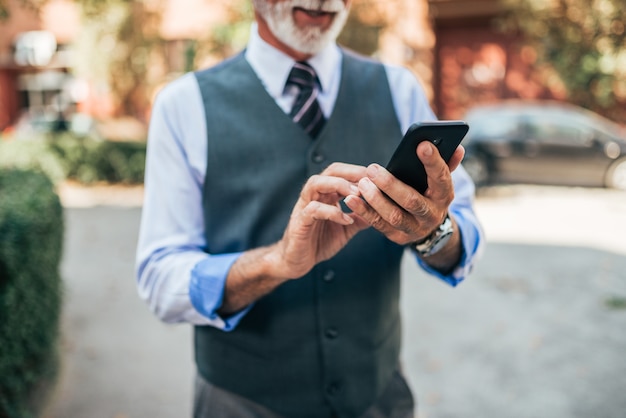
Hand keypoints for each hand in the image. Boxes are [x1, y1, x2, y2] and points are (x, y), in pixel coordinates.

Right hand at [271, 162, 369, 278]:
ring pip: (316, 183)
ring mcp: (304, 207)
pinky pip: (313, 210)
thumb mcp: (346, 228)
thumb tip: (382, 210)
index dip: (359, 172)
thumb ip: (361, 217)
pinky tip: (346, 220)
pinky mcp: (299, 222)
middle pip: (330, 171)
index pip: (342, 172)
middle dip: (351, 173)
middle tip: (369, 181)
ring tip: (356, 195)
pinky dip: (332, 212)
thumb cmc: (318, 242)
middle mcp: (315, 196)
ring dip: (338, 186)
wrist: (296, 262)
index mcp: (326, 195)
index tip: (378, 178)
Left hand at [344, 141, 464, 244]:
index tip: (421, 144)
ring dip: (376, 200)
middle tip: (373, 169)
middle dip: (391, 185)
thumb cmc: (429, 194)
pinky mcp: (397, 237)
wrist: (428, 229)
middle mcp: (431, 214)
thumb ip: (446, 163)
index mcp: (444, 196)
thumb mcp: (440, 182)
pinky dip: (364, 212)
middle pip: (412, 201)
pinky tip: (351, 199)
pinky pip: (378, 225)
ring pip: (394, 216)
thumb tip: (458, 147)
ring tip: (362, 184)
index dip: (433, 162)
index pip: (441, 178)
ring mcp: (414, 228)